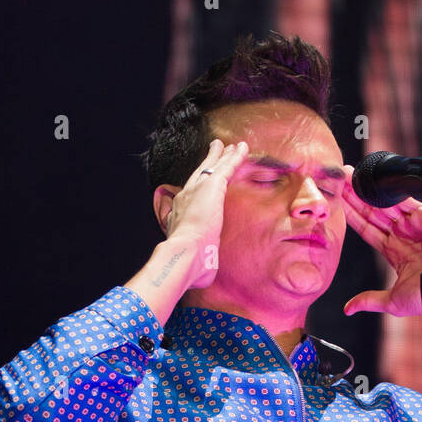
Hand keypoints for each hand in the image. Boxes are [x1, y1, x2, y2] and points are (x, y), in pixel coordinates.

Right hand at [164, 137, 247, 287]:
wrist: (184, 254)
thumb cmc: (188, 265)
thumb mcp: (194, 264)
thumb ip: (200, 265)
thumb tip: (204, 276)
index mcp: (179, 216)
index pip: (188, 198)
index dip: (195, 190)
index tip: (198, 187)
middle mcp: (185, 198)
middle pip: (199, 174)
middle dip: (208, 162)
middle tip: (215, 150)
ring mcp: (198, 189)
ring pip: (213, 166)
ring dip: (223, 155)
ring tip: (230, 145)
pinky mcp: (212, 185)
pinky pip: (226, 166)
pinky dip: (234, 156)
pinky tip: (242, 148)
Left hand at [340, 166, 421, 319]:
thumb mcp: (392, 301)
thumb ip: (370, 300)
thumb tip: (349, 308)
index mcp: (393, 249)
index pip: (367, 228)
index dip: (352, 214)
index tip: (338, 202)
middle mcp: (403, 235)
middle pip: (375, 212)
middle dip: (357, 196)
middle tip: (341, 179)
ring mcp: (415, 226)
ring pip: (389, 205)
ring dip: (372, 191)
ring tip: (353, 177)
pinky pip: (412, 204)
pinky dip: (398, 195)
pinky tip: (379, 186)